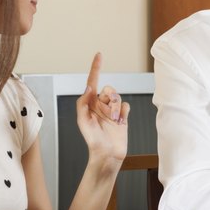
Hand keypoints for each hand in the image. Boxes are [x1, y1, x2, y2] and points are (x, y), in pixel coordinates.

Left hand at [75, 53, 130, 167]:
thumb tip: (89, 88)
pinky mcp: (123, 116)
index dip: (96, 68)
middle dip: (110, 99)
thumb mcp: (82, 121)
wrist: (108, 154)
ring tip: (114, 120)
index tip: (99, 55)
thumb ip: (83, 103)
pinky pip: (126, 105)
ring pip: (118, 97)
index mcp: (90, 104)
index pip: (93, 81)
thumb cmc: (92, 140)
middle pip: (109, 89)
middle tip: (108, 114)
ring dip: (116, 108)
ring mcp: (113, 110)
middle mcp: (101, 105)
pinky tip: (120, 121)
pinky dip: (124, 112)